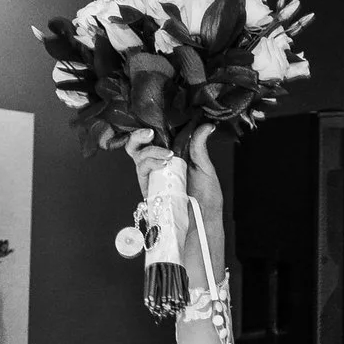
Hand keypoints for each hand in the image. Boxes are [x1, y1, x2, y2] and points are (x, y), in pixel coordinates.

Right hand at [129, 123, 223, 286]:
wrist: (202, 222)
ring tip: (167, 155)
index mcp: (173, 157)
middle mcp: (159, 165)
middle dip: (138, 135)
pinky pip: (140, 170)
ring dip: (150, 150)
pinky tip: (162, 164)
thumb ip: (199, 147)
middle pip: (139, 144)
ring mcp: (151, 176)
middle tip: (149, 132)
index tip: (160, 121)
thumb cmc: (206, 199)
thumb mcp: (206, 169)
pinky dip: (150, 163)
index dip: (154, 127)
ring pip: (137, 155)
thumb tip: (206, 126)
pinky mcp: (147, 188)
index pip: (157, 137)